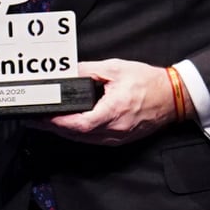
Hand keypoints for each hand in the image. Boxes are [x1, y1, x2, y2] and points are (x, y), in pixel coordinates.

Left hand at [48, 59, 185, 145]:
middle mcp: (115, 128)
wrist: (172, 97)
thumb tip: (69, 72)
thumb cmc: (149, 82)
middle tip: (37, 120)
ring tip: (48, 123)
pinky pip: (95, 140)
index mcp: (114, 110)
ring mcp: (118, 136)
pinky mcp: (120, 139)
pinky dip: (80, 134)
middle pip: (78, 135)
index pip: (80, 124)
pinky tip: (71, 128)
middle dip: (55, 128)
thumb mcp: (116, 68)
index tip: (43, 117)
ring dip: (65, 133)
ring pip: (85, 140)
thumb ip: (89, 70)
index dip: (58, 123)